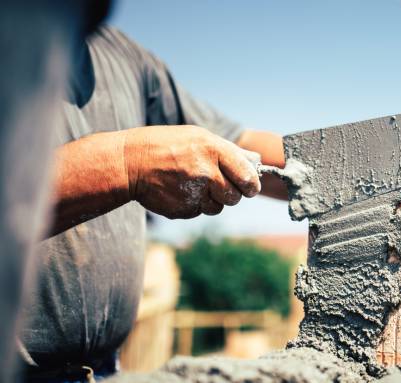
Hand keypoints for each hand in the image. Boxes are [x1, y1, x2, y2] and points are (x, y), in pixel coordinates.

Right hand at [123, 125, 260, 217]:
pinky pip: (200, 212)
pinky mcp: (183, 210)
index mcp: (213, 149)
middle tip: (221, 186)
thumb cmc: (167, 146)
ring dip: (213, 200)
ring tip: (195, 184)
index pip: (247, 176)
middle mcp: (206, 172)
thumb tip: (256, 162)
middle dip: (232, 193)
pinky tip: (180, 190)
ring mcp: (194, 193)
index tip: (250, 187)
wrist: (129, 163)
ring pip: (219, 207)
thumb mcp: (198, 137)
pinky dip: (195, 204)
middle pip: (235, 196)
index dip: (251, 185)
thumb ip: (228, 151)